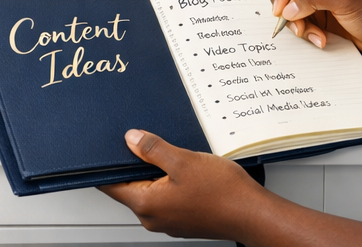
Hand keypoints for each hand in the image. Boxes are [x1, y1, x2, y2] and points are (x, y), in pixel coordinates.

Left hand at [98, 130, 263, 239]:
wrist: (252, 214)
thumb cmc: (223, 193)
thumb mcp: (182, 160)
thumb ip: (152, 148)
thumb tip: (131, 139)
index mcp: (146, 204)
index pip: (111, 185)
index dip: (108, 165)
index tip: (109, 150)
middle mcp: (153, 218)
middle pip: (131, 187)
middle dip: (136, 165)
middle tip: (147, 144)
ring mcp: (169, 221)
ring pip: (151, 192)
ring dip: (157, 173)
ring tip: (173, 157)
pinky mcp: (184, 220)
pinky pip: (168, 198)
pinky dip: (171, 183)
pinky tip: (187, 171)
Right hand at [270, 0, 361, 56]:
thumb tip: (288, 7)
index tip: (281, 7)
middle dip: (287, 10)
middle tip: (297, 23)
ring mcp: (315, 2)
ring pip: (288, 11)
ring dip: (298, 26)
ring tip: (315, 34)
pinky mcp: (316, 19)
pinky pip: (299, 25)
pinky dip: (306, 34)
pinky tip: (321, 38)